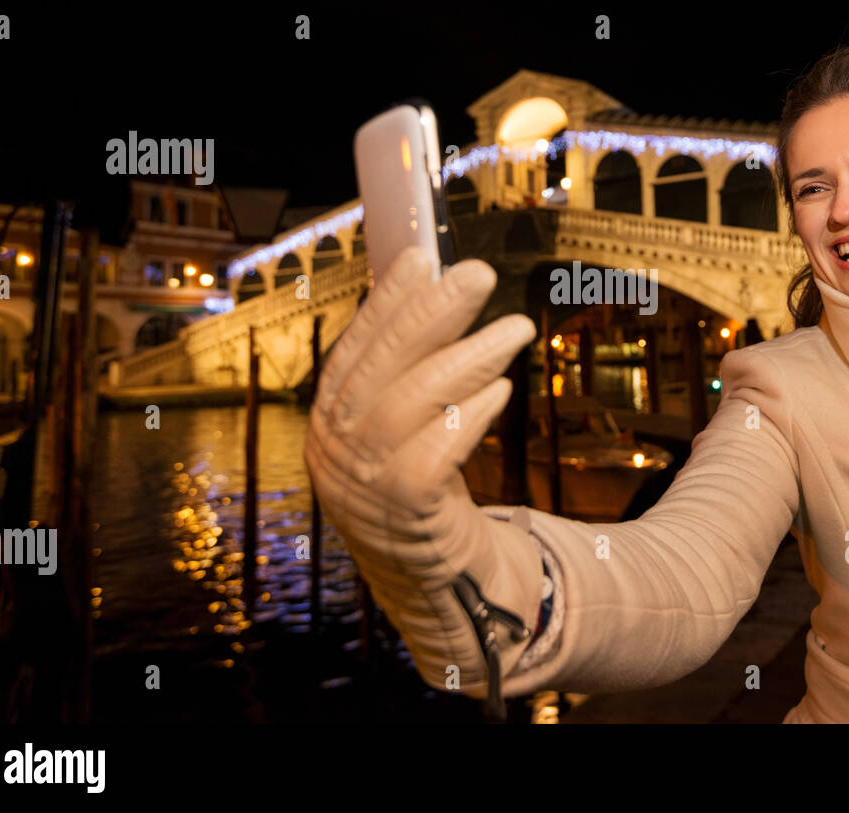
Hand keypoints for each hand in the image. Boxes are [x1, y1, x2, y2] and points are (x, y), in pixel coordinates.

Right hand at [303, 245, 542, 699]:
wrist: (440, 590)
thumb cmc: (427, 496)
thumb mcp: (408, 428)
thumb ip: (414, 370)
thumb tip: (436, 289)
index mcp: (332, 423)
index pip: (355, 351)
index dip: (386, 303)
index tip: (420, 258)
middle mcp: (337, 453)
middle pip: (377, 369)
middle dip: (427, 315)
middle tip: (475, 275)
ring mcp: (364, 489)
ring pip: (405, 407)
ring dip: (464, 359)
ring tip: (515, 328)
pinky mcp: (404, 520)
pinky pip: (428, 460)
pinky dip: (464, 418)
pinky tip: (501, 391)